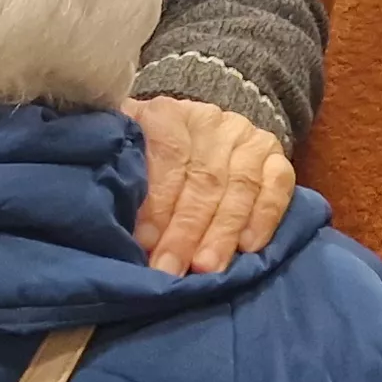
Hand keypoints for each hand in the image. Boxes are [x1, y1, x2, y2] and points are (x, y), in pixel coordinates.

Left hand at [124, 96, 293, 275]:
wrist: (197, 133)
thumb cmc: (148, 154)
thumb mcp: (125, 150)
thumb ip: (117, 170)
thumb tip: (104, 209)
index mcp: (168, 113)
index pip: (168, 156)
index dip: (158, 202)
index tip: (144, 241)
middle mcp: (212, 121)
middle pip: (203, 178)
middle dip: (185, 230)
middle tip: (170, 269)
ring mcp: (248, 138)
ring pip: (240, 186)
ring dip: (222, 231)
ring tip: (207, 268)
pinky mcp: (275, 157)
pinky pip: (278, 186)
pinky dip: (265, 216)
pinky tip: (249, 247)